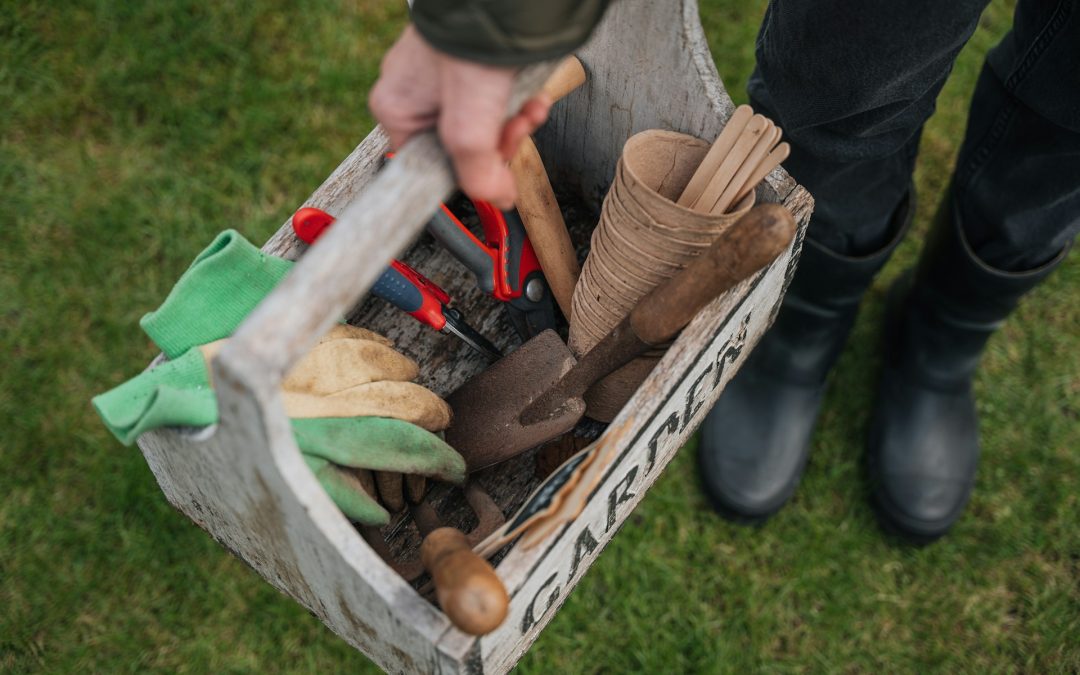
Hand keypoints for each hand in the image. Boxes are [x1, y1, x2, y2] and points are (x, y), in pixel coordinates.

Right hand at [370, 25, 551, 208]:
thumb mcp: (468, 129)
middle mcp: (414, 92)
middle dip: (499, 144)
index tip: (496, 172)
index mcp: (396, 108)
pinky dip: (519, 101)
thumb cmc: (470, 48)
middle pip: (463, 146)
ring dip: (514, 123)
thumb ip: (478, 176)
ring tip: (529, 110)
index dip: (469, 175)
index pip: (429, 168)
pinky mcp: (472, 64)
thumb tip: (498, 199)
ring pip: (485, 123)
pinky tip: (532, 98)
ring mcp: (444, 76)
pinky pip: (496, 97)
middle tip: (515, 131)